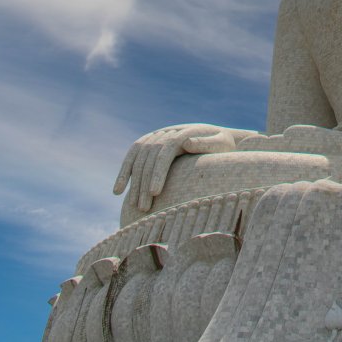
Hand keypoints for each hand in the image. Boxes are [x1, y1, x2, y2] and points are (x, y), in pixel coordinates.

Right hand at [113, 124, 238, 212]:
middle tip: (144, 208)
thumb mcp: (221, 143)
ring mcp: (157, 136)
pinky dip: (124, 172)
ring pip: (138, 159)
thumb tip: (186, 142)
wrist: (218, 136)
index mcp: (183, 132)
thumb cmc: (223, 145)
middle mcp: (166, 132)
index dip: (158, 172)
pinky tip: (118, 190)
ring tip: (135, 206)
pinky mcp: (150, 144)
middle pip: (149, 158)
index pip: (165, 151)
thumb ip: (206, 144)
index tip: (156, 193)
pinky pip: (133, 157)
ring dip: (134, 182)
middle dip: (145, 183)